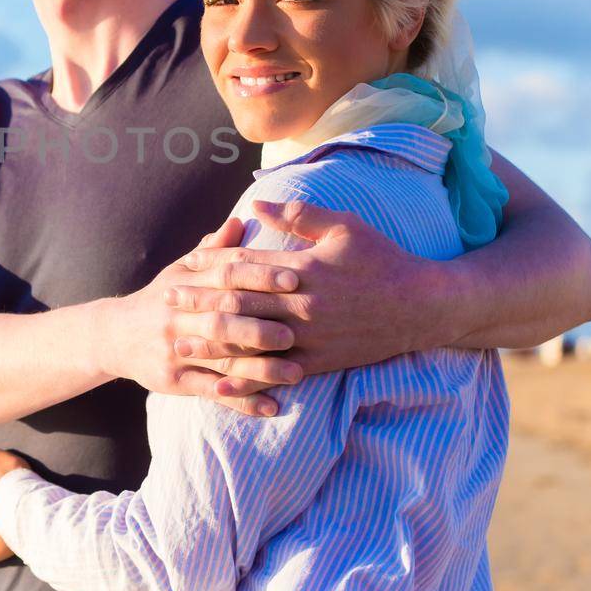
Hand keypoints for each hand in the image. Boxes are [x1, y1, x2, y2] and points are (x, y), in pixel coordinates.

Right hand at [96, 215, 303, 415]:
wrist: (114, 335)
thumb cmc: (160, 299)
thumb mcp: (180, 270)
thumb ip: (213, 249)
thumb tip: (242, 220)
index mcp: (186, 284)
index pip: (225, 276)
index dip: (259, 276)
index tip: (294, 278)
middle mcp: (179, 316)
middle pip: (222, 319)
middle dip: (260, 326)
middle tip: (298, 331)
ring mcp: (176, 350)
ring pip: (221, 359)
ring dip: (260, 369)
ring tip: (297, 373)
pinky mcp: (175, 380)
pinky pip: (212, 391)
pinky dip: (242, 400)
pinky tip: (271, 406)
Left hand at [204, 199, 445, 374]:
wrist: (422, 306)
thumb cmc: (382, 259)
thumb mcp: (344, 226)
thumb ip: (297, 216)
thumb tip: (254, 204)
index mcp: (304, 270)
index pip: (246, 268)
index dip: (211, 267)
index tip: (184, 267)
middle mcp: (302, 306)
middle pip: (239, 306)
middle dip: (200, 305)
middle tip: (168, 303)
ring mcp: (310, 338)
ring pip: (251, 343)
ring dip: (213, 345)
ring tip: (180, 344)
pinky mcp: (320, 363)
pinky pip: (275, 375)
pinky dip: (246, 381)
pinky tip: (220, 386)